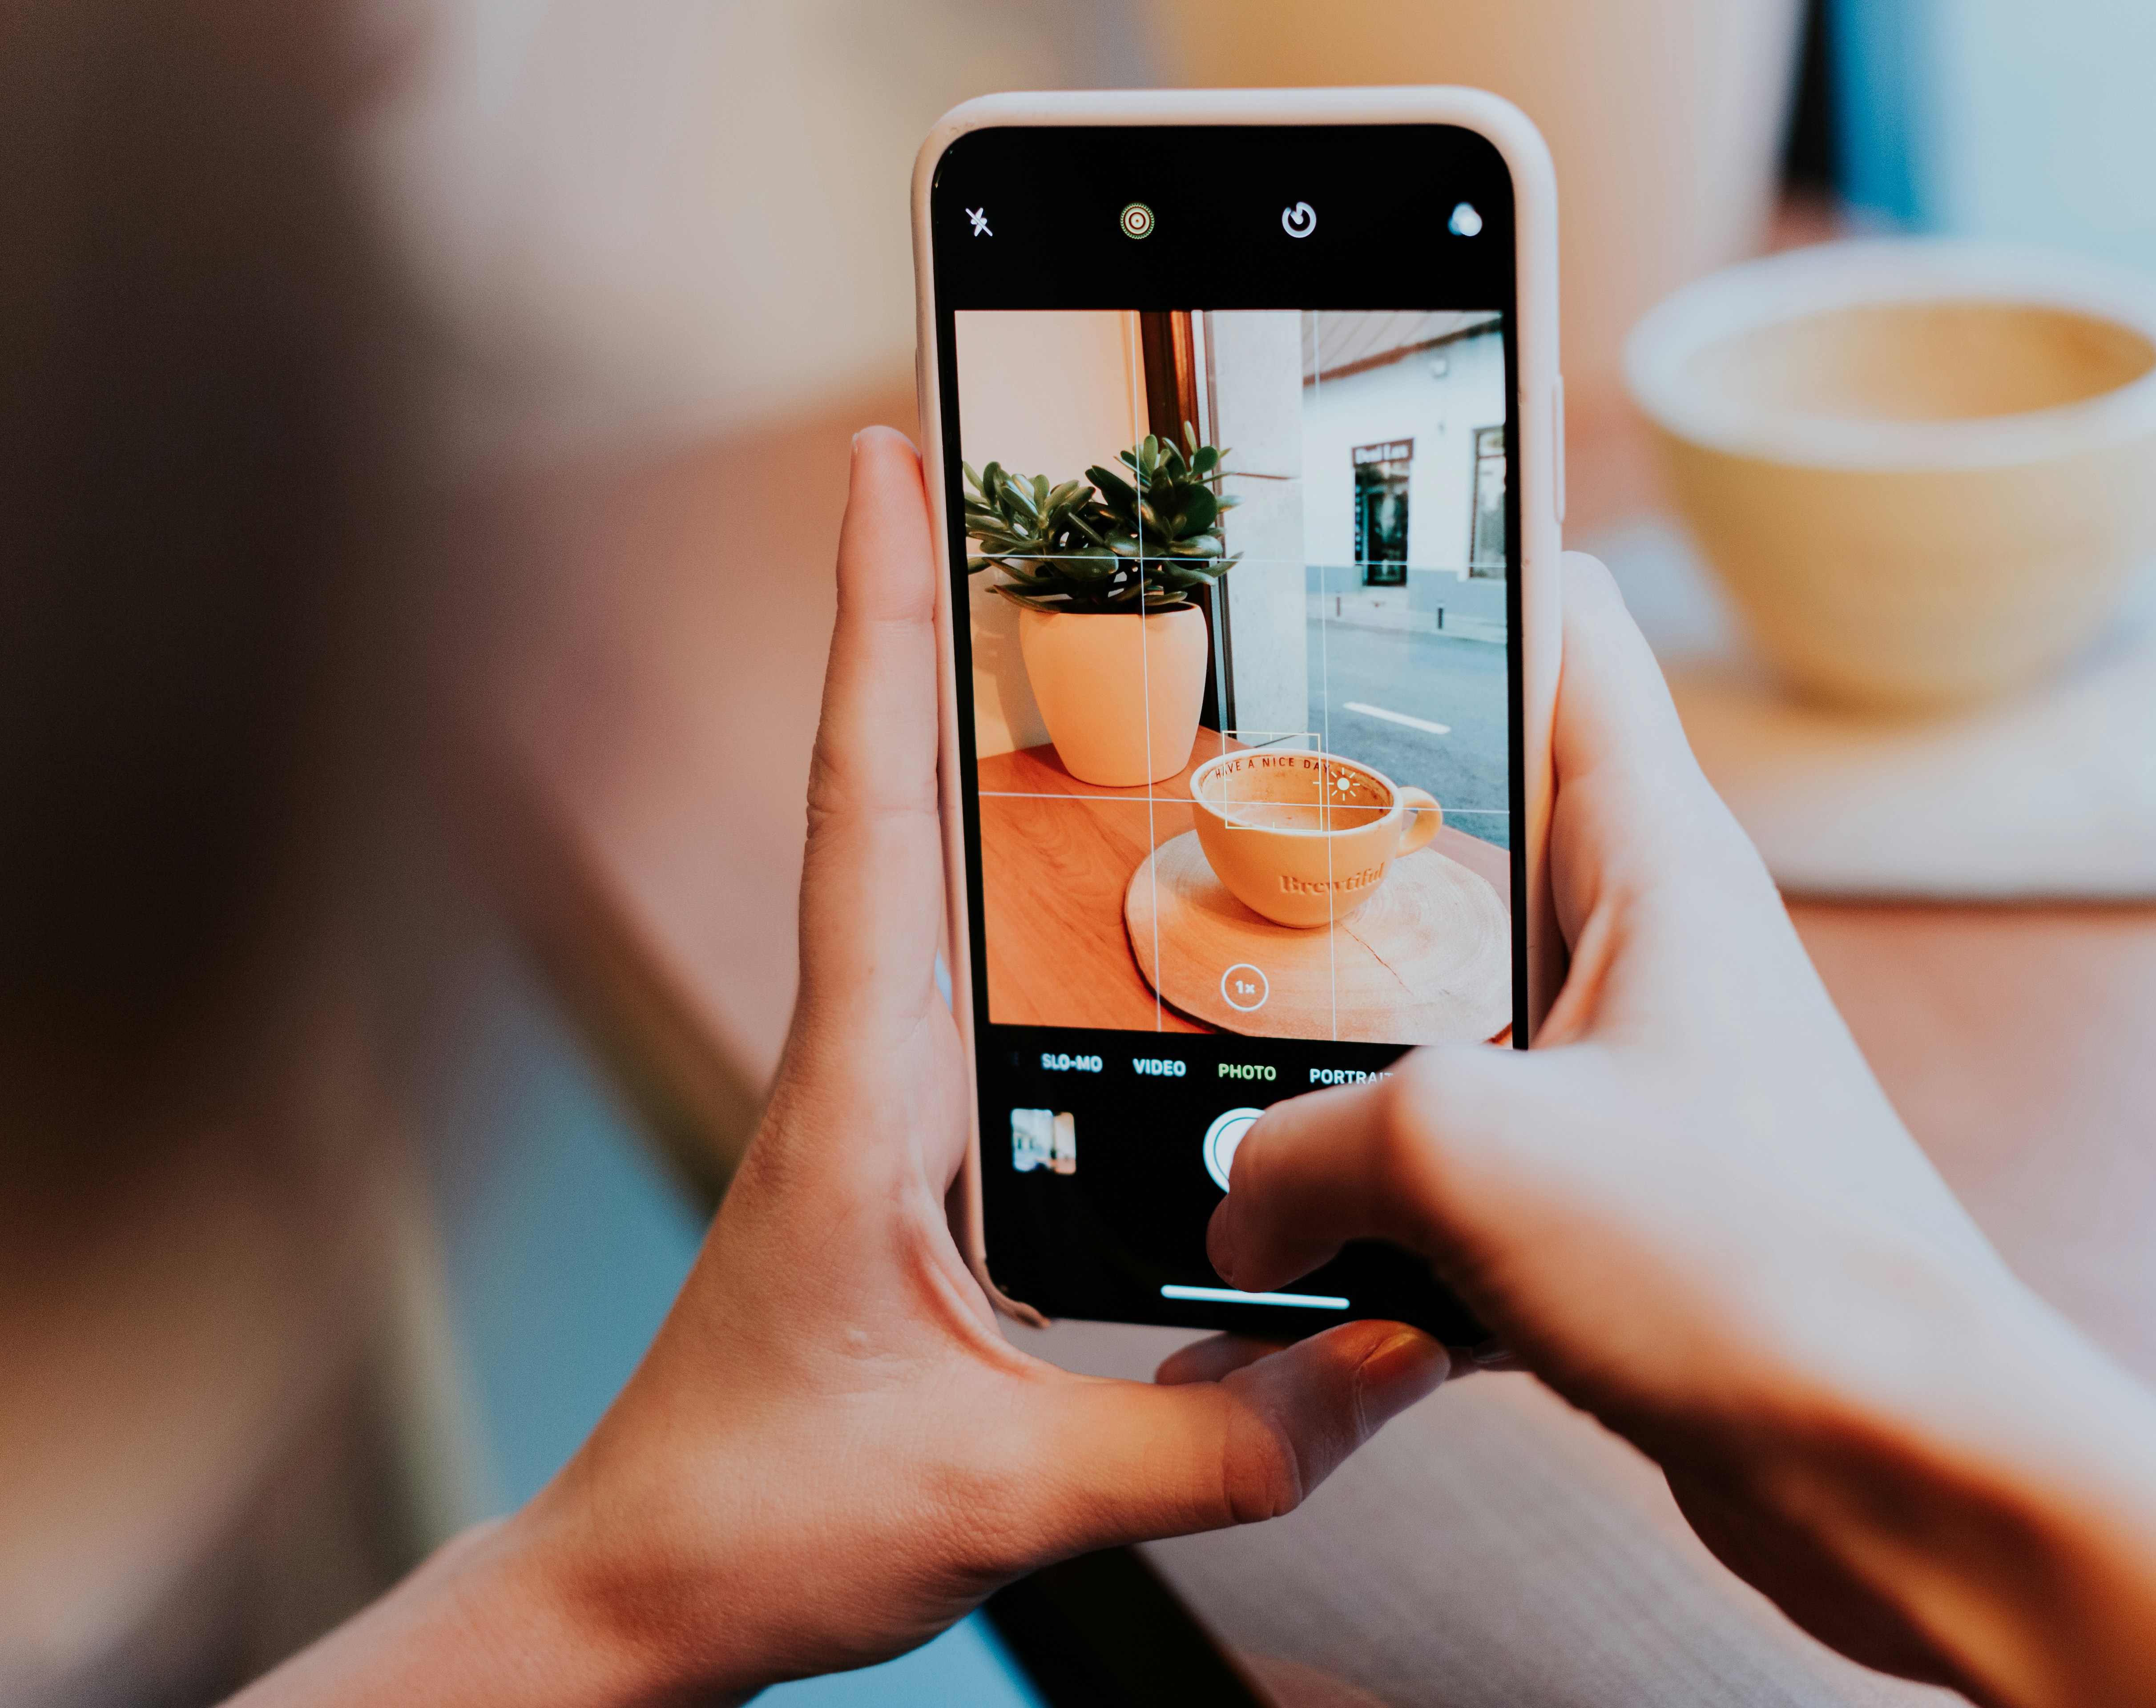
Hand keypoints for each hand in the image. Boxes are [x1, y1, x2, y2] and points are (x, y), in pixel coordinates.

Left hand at [236, 429, 1446, 1706]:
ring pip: (919, 882)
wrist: (634, 1594)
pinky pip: (957, 983)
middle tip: (999, 486)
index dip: (880, 628)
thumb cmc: (758, 1525)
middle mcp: (859, 1067)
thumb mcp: (1013, 1496)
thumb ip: (1222, 1438)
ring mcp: (872, 1105)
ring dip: (966, 744)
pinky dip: (1002, 891)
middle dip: (933, 625)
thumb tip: (1398, 1362)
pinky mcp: (897, 1156)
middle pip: (892, 796)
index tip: (891, 466)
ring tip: (1064, 634)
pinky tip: (1089, 886)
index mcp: (862, 1097)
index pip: (870, 812)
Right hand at [1212, 550, 2014, 1684]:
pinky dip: (1373, 1210)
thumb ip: (1305, 1143)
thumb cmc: (1761, 1273)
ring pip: (1443, 1015)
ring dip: (1336, 1056)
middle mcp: (1648, 946)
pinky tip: (1286, 1266)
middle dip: (1332, 845)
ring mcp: (1631, 1076)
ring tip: (1207, 1073)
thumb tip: (1236, 1194)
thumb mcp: (1470, 1154)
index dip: (1454, 569)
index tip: (1330, 556)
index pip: (1562, 632)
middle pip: (1466, 830)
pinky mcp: (1613, 1203)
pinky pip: (1458, 1170)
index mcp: (1652, 857)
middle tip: (1197, 849)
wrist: (1908, 1473)